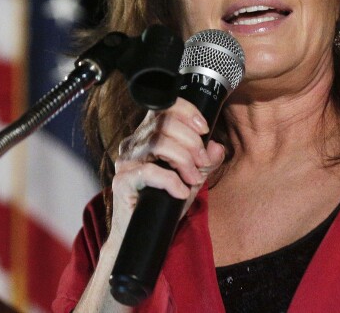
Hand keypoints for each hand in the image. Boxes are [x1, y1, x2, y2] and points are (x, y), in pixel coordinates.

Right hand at [108, 98, 225, 240]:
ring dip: (184, 160)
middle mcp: (134, 143)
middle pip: (164, 124)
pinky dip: (171, 181)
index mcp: (149, 135)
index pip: (165, 107)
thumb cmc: (165, 201)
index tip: (205, 129)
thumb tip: (217, 146)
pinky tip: (181, 192)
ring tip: (193, 178)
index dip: (187, 112)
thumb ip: (206, 161)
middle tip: (203, 163)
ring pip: (158, 143)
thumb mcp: (193, 177)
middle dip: (192, 142)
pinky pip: (149, 173)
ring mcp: (126, 162)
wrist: (144, 233)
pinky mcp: (122, 182)